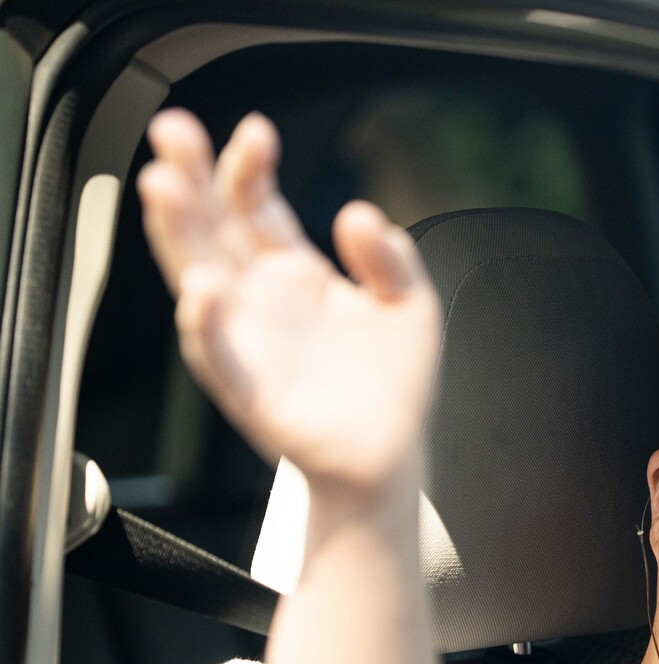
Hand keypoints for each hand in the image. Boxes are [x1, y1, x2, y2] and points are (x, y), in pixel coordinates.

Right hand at [138, 109, 440, 497]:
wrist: (390, 456)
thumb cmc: (392, 382)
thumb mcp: (411, 306)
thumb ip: (392, 259)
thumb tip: (360, 215)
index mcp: (294, 272)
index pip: (257, 207)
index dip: (251, 168)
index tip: (257, 131)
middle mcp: (260, 300)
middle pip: (212, 229)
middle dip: (191, 179)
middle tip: (172, 130)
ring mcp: (248, 342)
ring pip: (199, 277)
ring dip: (179, 234)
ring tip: (165, 186)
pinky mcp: (250, 392)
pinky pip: (217, 356)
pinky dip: (205, 325)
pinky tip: (203, 291)